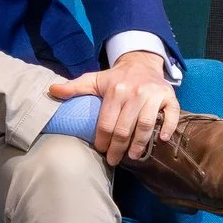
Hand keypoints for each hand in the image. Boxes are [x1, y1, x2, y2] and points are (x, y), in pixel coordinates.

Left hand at [48, 49, 178, 165]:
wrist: (142, 62)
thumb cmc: (116, 77)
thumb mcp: (94, 79)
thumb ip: (74, 87)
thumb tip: (51, 91)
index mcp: (115, 90)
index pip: (107, 122)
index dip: (102, 140)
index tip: (101, 150)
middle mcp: (135, 92)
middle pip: (125, 127)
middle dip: (117, 148)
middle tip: (113, 160)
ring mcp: (153, 95)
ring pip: (146, 124)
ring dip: (139, 143)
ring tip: (133, 156)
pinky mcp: (169, 96)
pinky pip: (171, 115)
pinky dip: (168, 128)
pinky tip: (161, 140)